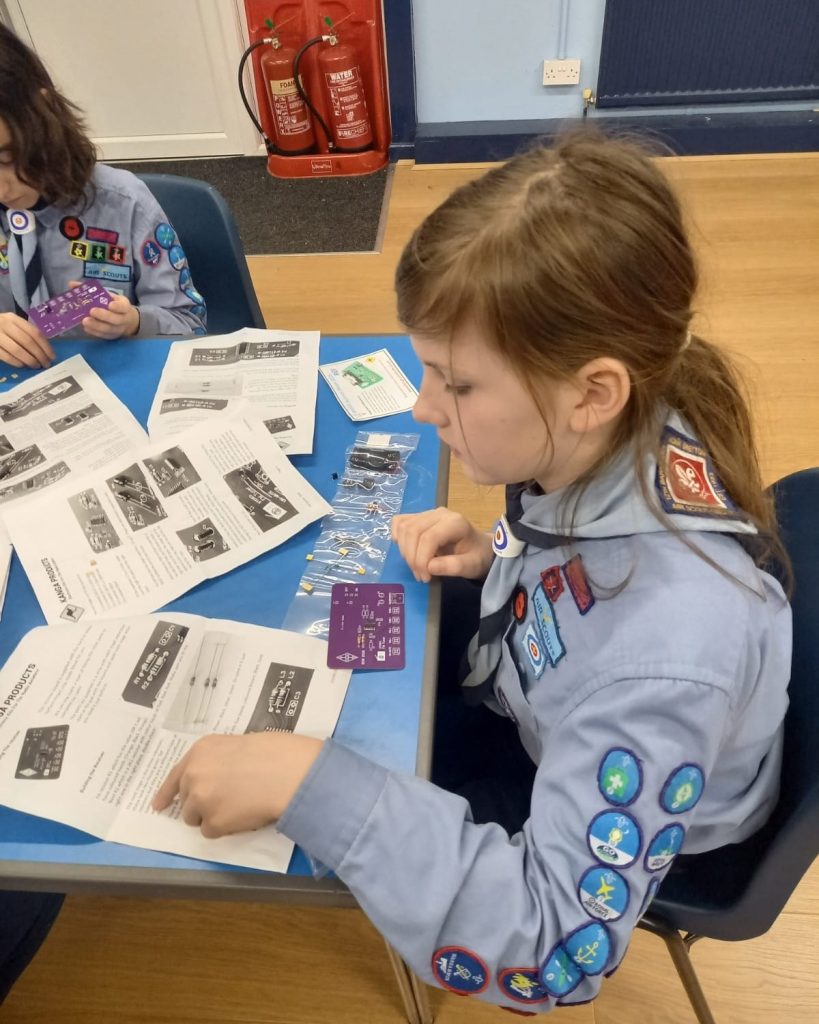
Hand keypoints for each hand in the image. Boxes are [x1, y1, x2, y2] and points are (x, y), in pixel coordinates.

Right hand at [0, 311, 53, 368]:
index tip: (52, 356)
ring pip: (16, 349)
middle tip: (46, 364)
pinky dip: (15, 361)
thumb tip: (45, 350)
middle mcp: (5, 324)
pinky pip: (4, 355)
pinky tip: (22, 365)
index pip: (34, 332)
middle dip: (39, 355)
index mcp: (14, 319)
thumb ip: (25, 333)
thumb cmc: (0, 328)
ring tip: (36, 366)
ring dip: (29, 359)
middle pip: (27, 341)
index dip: (45, 346)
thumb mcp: (12, 326)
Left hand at [68, 280, 139, 339]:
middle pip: (116, 320)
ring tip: (85, 321)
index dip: (118, 307)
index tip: (110, 304)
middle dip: (104, 316)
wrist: (123, 320)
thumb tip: (71, 284)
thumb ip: (91, 290)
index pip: (123, 307)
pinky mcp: (110, 336)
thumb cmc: (112, 304)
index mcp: (124, 306)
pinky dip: (94, 331)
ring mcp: (117, 329)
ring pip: (108, 329)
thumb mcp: (107, 295)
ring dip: (96, 325)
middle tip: (92, 311)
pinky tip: (86, 327)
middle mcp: (123, 319)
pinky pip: (102, 335)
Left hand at [152, 732, 323, 838]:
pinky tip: (244, 816)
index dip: (166, 792)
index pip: (175, 775)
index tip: (157, 805)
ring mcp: (201, 800)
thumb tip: (218, 778)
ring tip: (239, 807)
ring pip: (195, 819)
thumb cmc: (274, 753)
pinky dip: (226, 828)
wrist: (288, 773)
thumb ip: (220, 761)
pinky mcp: (213, 823)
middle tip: (226, 801)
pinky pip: (212, 832)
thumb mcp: (239, 745)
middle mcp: (194, 775)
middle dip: (200, 804)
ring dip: (212, 817)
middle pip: (186, 800)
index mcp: (200, 751)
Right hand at [392, 507, 493, 581]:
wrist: (478, 548)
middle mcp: (439, 514)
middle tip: (421, 576)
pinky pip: (400, 522)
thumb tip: (429, 567)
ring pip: (404, 527)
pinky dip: (398, 536)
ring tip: (416, 567)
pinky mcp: (419, 517)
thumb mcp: (471, 566)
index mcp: (455, 523)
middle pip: (413, 531)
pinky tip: (406, 550)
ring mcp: (427, 514)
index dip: (422, 559)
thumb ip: (453, 566)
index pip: (429, 537)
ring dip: (405, 551)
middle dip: (412, 557)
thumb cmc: (476, 556)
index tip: (425, 578)